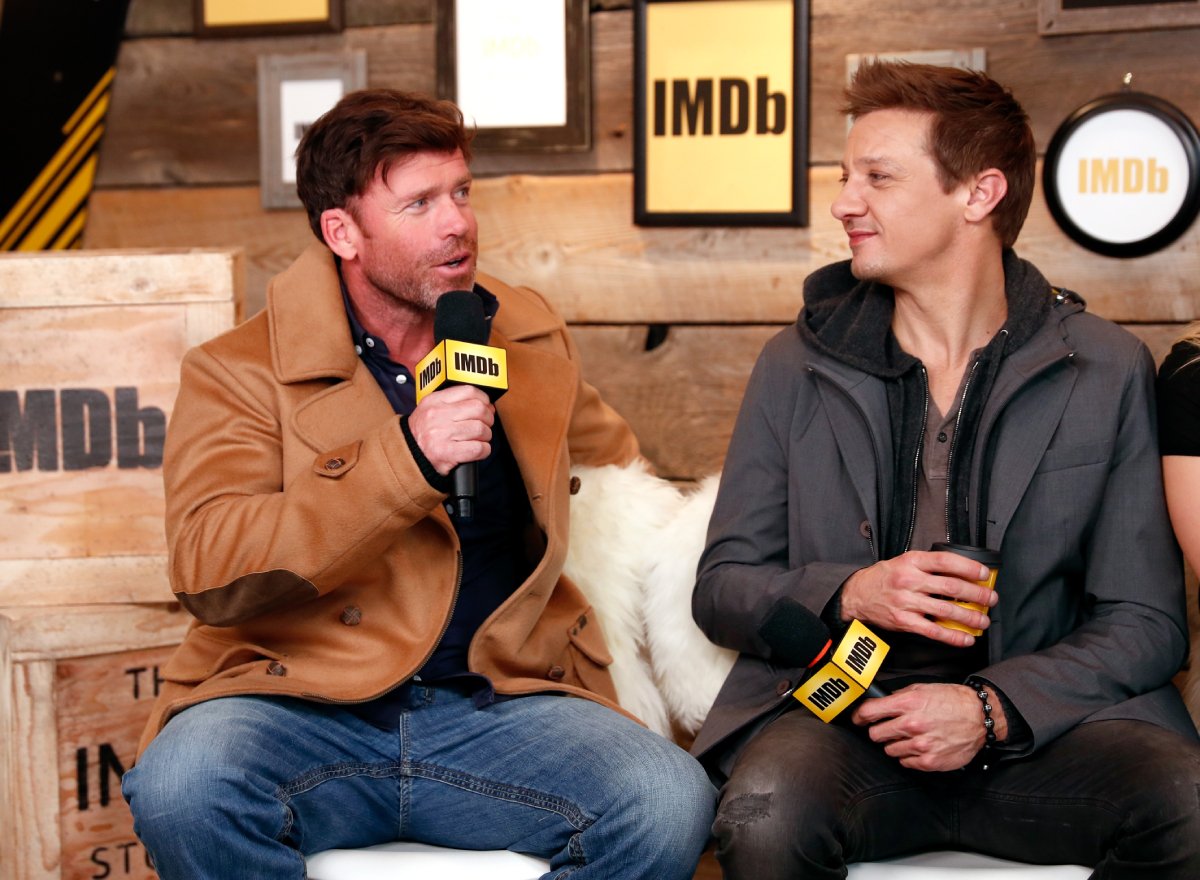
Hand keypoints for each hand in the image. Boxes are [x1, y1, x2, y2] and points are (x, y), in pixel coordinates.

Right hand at [407, 385, 493, 474]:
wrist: (407, 456)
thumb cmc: (423, 433)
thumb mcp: (430, 409)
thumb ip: (453, 402)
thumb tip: (485, 404)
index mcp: (434, 401)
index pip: (468, 391)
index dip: (483, 399)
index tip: (486, 406)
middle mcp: (437, 415)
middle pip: (478, 409)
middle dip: (488, 418)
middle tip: (485, 424)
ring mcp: (442, 435)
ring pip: (481, 429)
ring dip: (486, 436)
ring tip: (479, 439)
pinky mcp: (448, 453)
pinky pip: (478, 448)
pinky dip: (484, 450)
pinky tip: (477, 450)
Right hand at [840, 550, 996, 646]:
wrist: (856, 595)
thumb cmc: (883, 578)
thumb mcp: (903, 561)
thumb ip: (928, 565)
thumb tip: (960, 572)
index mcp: (911, 561)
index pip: (946, 561)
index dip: (969, 568)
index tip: (984, 574)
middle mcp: (909, 580)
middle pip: (951, 586)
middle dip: (976, 594)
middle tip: (990, 599)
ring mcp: (906, 601)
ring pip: (945, 610)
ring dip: (969, 617)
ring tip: (983, 620)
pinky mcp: (903, 621)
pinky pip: (933, 630)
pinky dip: (952, 636)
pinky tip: (965, 638)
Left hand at [851, 683, 1006, 771]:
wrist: (980, 717)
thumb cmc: (954, 701)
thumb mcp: (923, 689)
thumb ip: (900, 696)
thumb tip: (881, 703)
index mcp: (908, 703)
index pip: (869, 712)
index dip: (859, 716)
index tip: (858, 719)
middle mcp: (912, 724)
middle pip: (875, 734)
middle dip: (879, 731)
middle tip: (888, 729)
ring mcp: (920, 745)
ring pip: (889, 750)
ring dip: (896, 744)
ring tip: (910, 737)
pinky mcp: (929, 761)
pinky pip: (905, 763)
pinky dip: (909, 756)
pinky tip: (919, 747)